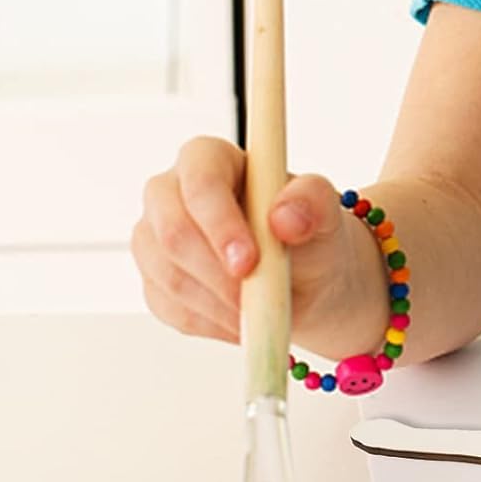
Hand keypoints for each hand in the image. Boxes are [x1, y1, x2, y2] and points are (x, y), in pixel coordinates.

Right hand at [132, 135, 371, 347]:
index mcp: (212, 158)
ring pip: (168, 275)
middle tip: (254, 299)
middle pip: (171, 231)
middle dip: (215, 272)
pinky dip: (209, 322)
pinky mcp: (154, 280)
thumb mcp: (326, 213)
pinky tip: (241, 320)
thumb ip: (313, 201)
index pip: (200, 179)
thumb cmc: (309, 234)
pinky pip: (168, 307)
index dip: (220, 222)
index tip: (249, 262)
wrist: (306, 277)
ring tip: (260, 310)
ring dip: (217, 303)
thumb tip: (283, 216)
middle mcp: (172, 192)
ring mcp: (156, 237)